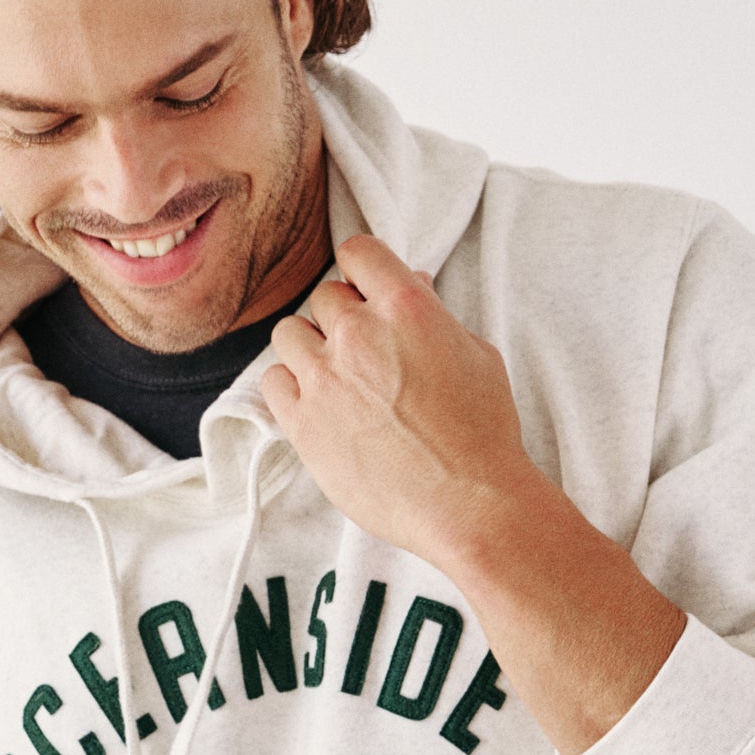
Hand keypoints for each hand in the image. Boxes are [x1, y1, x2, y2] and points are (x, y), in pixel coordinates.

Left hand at [259, 233, 549, 571]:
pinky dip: (289, 386)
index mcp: (406, 307)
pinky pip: (272, 381)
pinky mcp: (302, 423)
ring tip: (336, 377)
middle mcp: (358, 333)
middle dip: (344, 317)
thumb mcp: (477, 355)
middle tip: (365, 351)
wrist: (468, 502)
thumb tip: (410, 286)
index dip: (361, 270)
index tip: (366, 289)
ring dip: (310, 347)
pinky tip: (315, 404)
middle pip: (325, 297)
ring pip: (289, 333)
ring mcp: (324, 378)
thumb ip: (434, 316)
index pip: (358, 252)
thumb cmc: (483, 433)